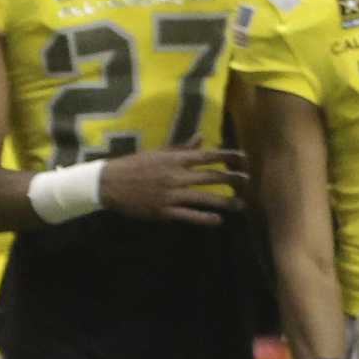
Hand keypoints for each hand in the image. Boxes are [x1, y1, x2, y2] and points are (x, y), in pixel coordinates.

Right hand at [99, 146, 247, 225]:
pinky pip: (188, 216)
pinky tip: (217, 220)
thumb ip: (181, 148)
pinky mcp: (164, 211)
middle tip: (248, 181)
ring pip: (203, 198)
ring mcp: (171, 195)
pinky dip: (204, 218)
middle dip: (232, 179)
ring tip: (240, 205)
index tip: (244, 159)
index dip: (228, 157)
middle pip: (210, 177)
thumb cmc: (134, 165)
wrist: (110, 184)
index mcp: (175, 159)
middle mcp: (176, 176)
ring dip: (224, 201)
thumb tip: (201, 138)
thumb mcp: (158, 152)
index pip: (208, 156)